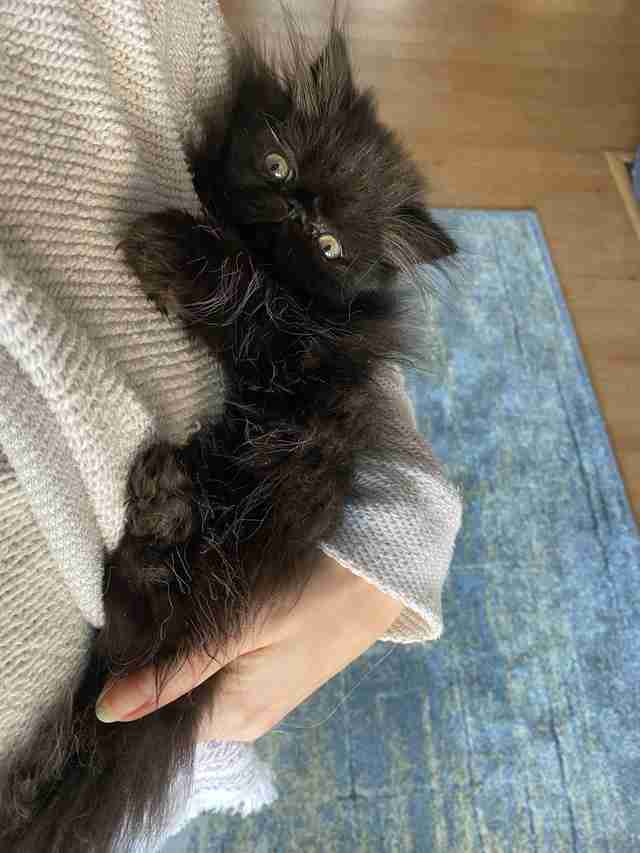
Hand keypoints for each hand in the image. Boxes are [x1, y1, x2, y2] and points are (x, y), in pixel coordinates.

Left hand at [95, 554, 403, 740]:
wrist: (377, 569)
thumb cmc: (312, 593)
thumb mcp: (239, 627)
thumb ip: (176, 671)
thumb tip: (108, 711)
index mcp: (235, 718)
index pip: (156, 720)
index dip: (134, 680)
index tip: (128, 632)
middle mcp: (246, 720)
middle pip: (176, 701)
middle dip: (158, 660)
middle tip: (157, 606)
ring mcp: (261, 698)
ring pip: (197, 681)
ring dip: (183, 648)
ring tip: (185, 601)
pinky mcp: (271, 674)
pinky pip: (222, 668)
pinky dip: (208, 643)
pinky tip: (212, 609)